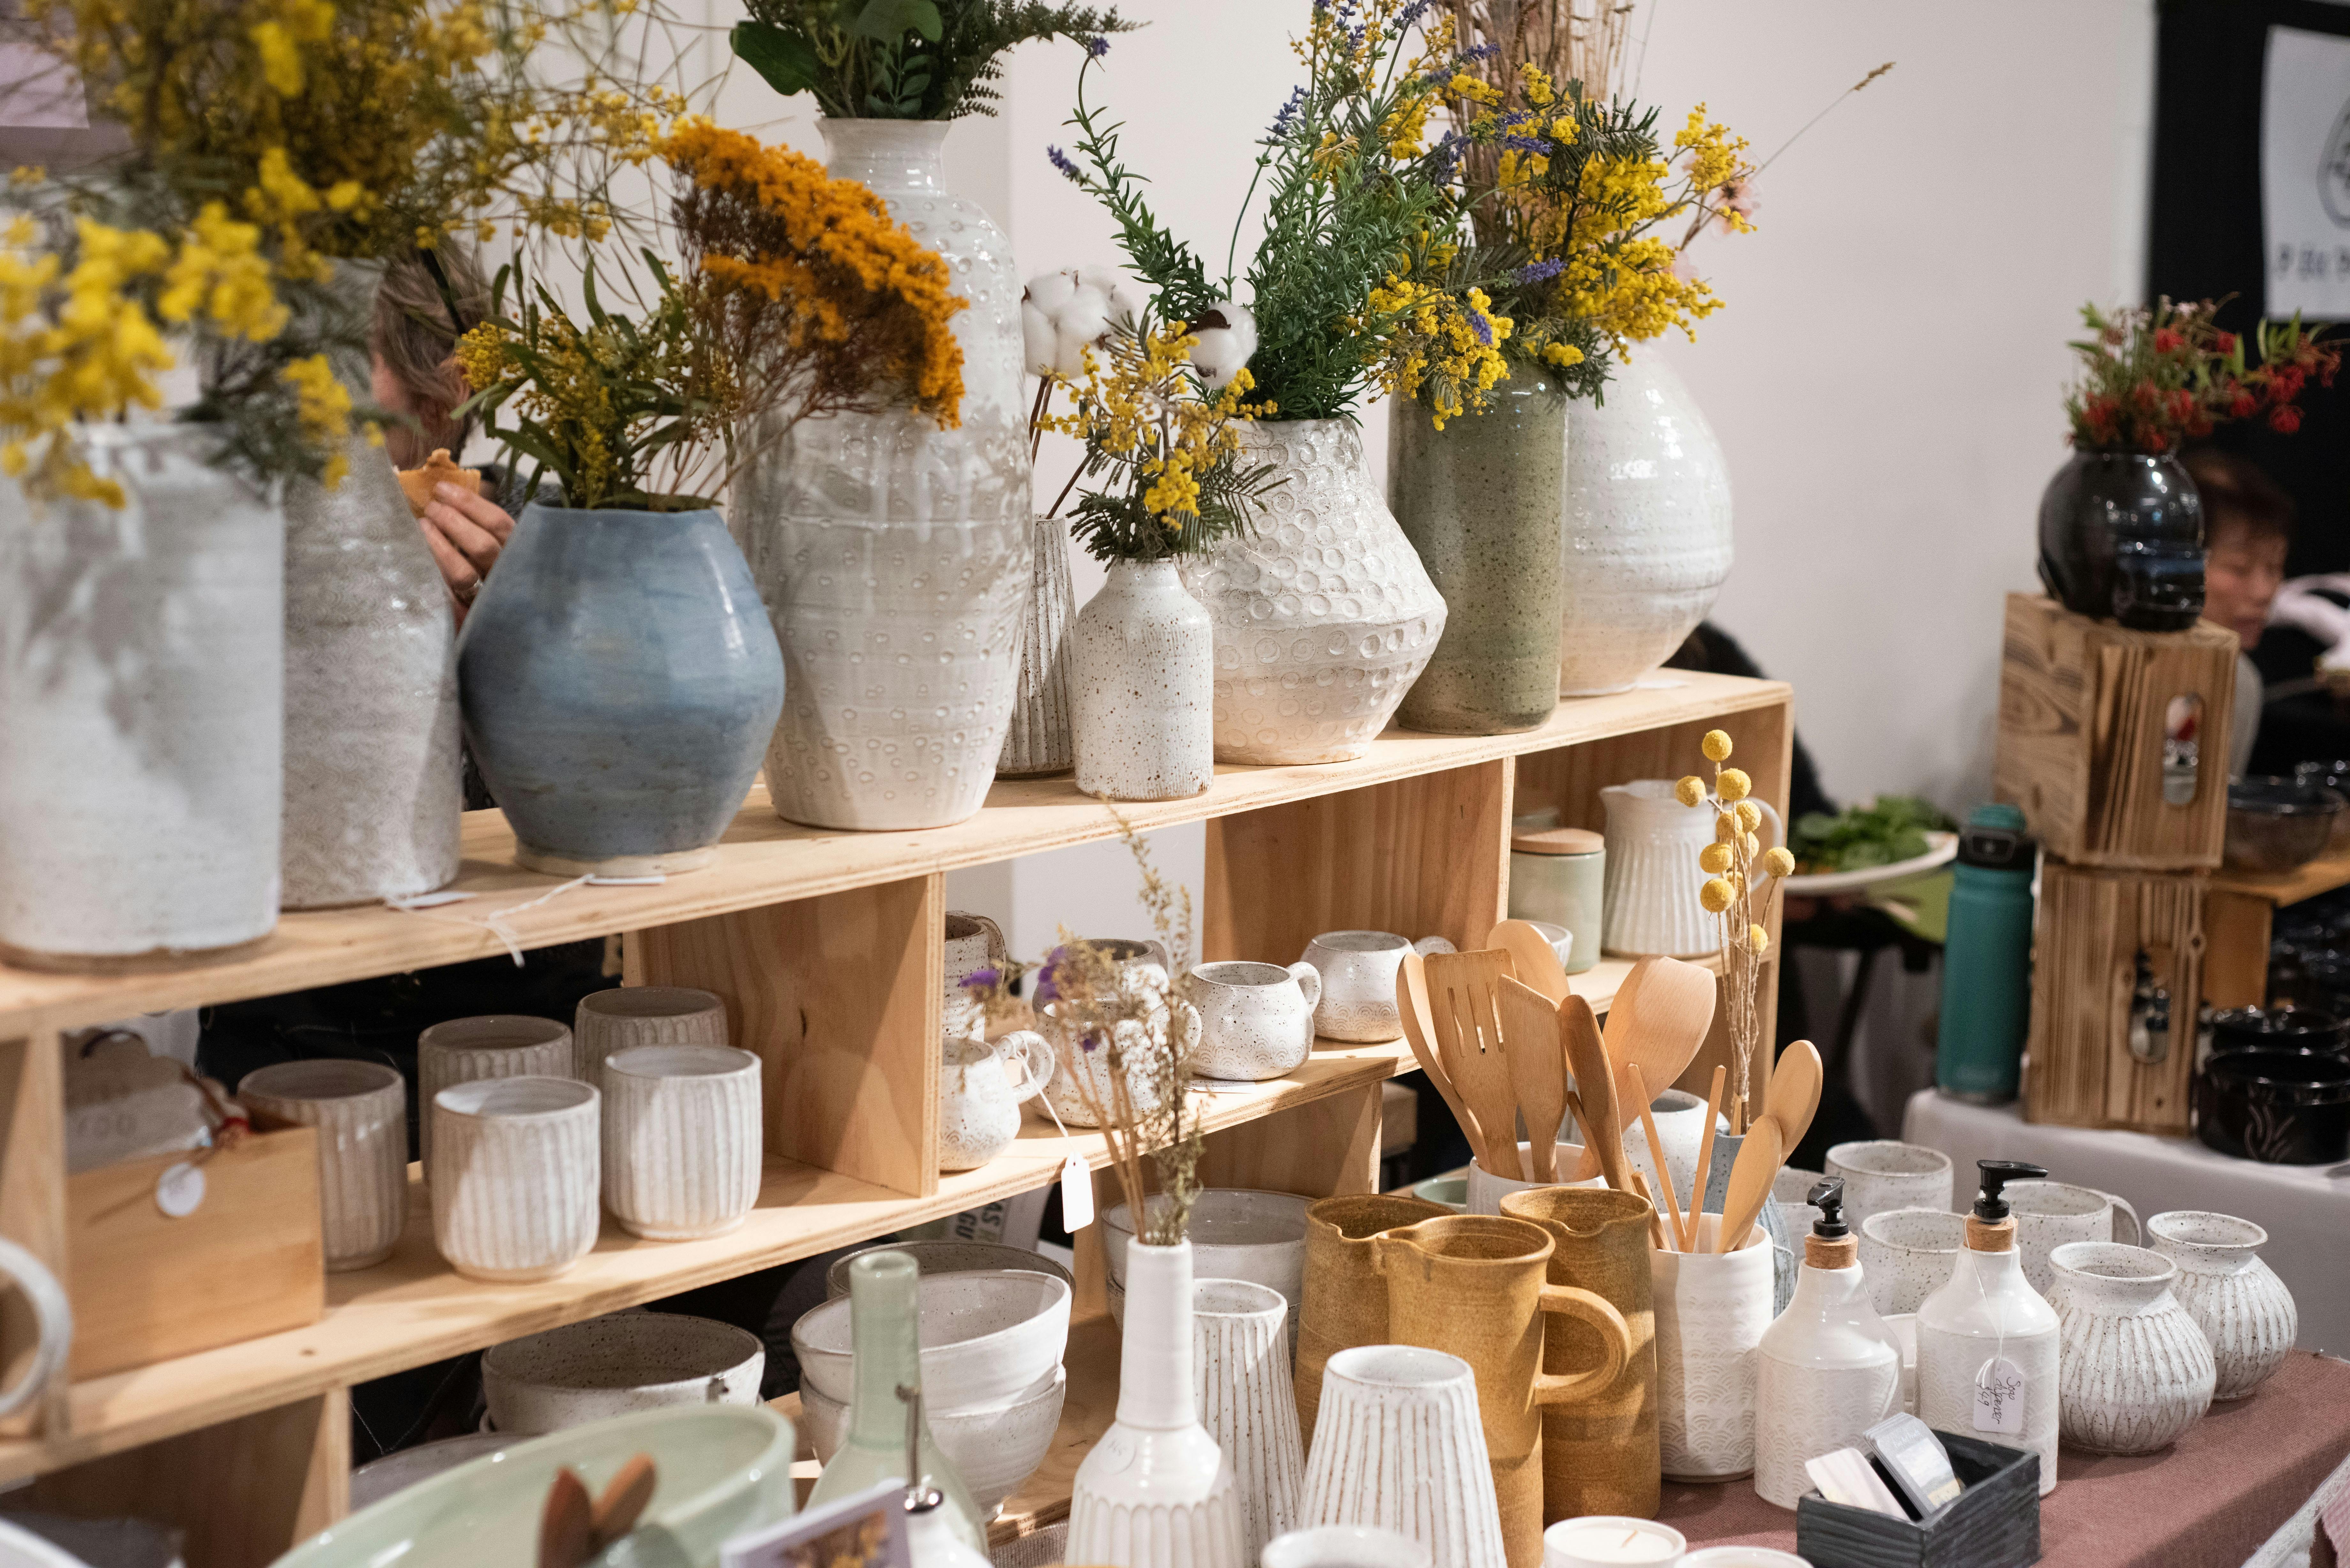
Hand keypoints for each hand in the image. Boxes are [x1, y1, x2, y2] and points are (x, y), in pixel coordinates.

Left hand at [419, 483, 513, 623]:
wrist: (502, 620)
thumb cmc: (491, 567)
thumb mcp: (495, 541)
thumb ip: (480, 523)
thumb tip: (447, 491)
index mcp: (517, 550)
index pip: (498, 522)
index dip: (469, 503)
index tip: (442, 488)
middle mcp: (507, 574)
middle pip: (483, 546)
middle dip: (452, 521)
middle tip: (431, 507)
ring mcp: (488, 596)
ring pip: (462, 573)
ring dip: (438, 545)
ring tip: (422, 526)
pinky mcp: (469, 614)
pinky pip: (447, 595)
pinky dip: (432, 573)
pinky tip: (418, 555)